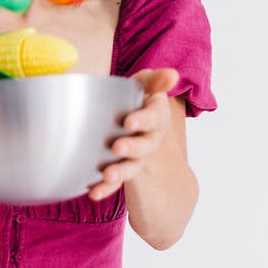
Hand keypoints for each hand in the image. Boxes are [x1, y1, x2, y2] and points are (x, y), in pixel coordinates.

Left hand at [87, 68, 180, 200]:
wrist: (124, 118)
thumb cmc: (133, 96)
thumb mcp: (143, 84)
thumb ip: (155, 80)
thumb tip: (173, 75)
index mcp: (155, 114)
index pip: (155, 116)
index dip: (144, 120)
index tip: (129, 121)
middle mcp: (150, 137)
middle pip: (146, 144)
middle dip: (133, 146)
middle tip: (117, 146)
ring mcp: (137, 156)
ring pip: (133, 166)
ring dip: (121, 171)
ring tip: (108, 174)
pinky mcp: (122, 170)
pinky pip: (116, 183)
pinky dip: (106, 188)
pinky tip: (94, 192)